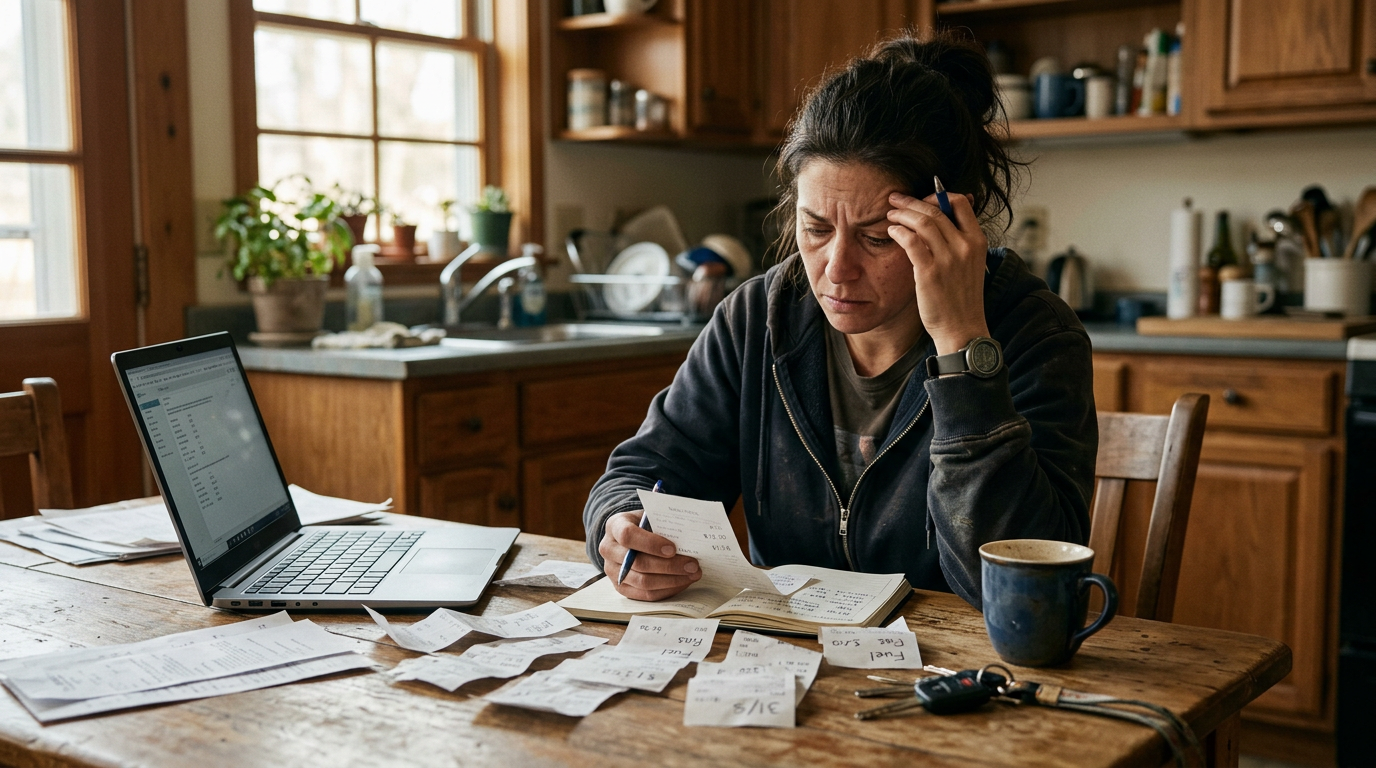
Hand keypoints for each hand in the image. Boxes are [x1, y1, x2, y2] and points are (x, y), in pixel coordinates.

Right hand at [599, 511, 701, 600]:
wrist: (630, 536)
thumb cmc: (645, 524)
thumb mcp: (651, 517)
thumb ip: (663, 525)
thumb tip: (688, 538)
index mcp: (615, 526)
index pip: (628, 535)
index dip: (650, 543)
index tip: (673, 548)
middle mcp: (609, 549)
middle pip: (638, 563)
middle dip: (669, 566)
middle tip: (692, 565)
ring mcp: (613, 571)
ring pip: (643, 582)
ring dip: (672, 580)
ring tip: (692, 574)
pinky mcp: (621, 588)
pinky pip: (646, 594)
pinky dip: (667, 589)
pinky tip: (683, 582)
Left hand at [886, 191, 990, 354]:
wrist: (962, 329)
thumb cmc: (961, 298)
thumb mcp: (970, 264)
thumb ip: (958, 242)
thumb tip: (939, 220)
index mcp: (978, 241)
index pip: (961, 203)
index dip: (938, 195)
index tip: (921, 198)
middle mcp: (965, 246)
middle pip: (936, 209)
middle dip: (911, 201)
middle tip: (895, 199)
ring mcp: (948, 259)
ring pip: (922, 221)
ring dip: (902, 214)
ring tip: (890, 215)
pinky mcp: (929, 272)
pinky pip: (911, 241)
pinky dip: (899, 232)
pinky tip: (891, 232)